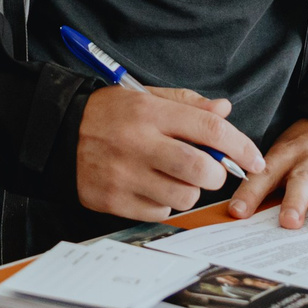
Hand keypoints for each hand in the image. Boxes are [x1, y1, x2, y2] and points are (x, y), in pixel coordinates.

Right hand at [76, 87, 264, 220]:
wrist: (53, 133)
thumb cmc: (106, 115)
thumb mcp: (144, 97)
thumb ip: (186, 104)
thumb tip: (225, 112)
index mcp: (149, 112)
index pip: (210, 130)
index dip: (241, 147)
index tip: (254, 159)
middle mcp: (138, 143)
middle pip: (203, 170)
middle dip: (216, 174)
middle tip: (208, 169)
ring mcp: (124, 174)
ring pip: (185, 196)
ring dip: (188, 190)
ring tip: (170, 176)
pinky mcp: (112, 200)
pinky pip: (160, 211)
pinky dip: (163, 202)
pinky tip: (149, 186)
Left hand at [227, 120, 307, 228]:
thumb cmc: (306, 148)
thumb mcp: (283, 152)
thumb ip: (266, 179)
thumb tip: (238, 212)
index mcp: (287, 153)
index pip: (265, 173)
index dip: (250, 192)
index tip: (238, 213)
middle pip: (302, 179)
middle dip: (294, 201)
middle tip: (288, 222)